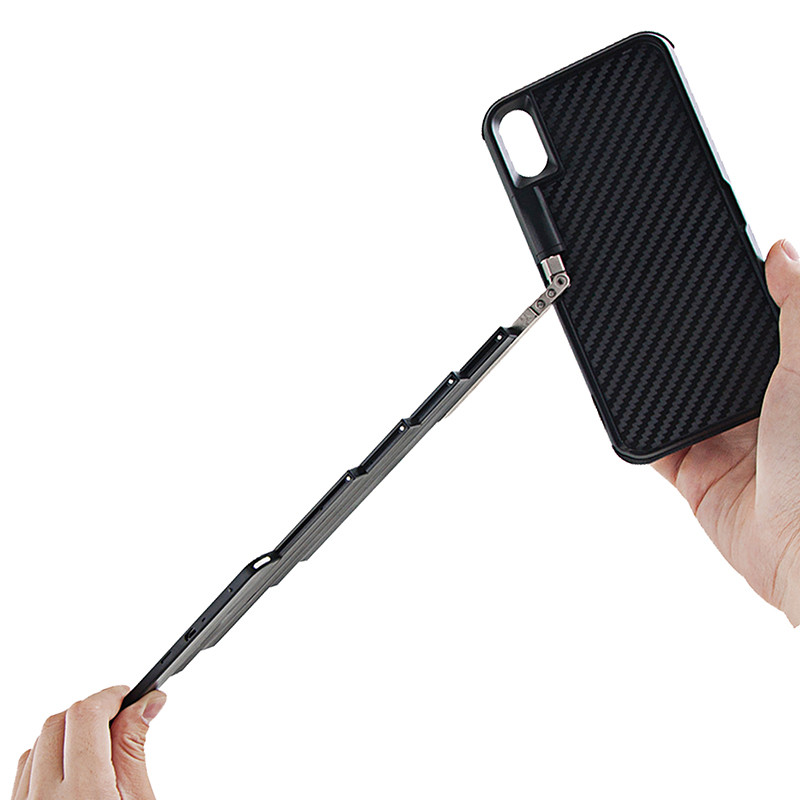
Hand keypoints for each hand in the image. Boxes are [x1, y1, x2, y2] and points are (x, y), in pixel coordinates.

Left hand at [11, 685, 165, 799]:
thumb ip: (134, 751)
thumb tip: (146, 703)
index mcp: (84, 793)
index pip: (86, 716)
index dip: (109, 696)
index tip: (127, 696)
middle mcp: (45, 799)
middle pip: (59, 722)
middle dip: (92, 712)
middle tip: (119, 718)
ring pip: (40, 741)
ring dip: (69, 733)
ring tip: (99, 748)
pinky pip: (24, 767)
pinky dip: (50, 755)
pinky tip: (73, 765)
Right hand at [654, 239, 799, 624]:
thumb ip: (796, 305)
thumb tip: (781, 250)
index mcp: (795, 376)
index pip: (757, 325)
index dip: (733, 300)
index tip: (706, 272)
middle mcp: (761, 405)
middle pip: (710, 361)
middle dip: (686, 341)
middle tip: (660, 310)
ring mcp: (727, 439)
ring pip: (678, 398)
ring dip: (658, 381)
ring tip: (632, 347)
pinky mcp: (694, 473)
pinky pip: (653, 443)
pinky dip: (636, 426)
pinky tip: (623, 401)